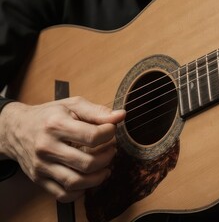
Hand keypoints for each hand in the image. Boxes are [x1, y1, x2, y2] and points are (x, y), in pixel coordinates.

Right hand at [0, 96, 125, 201]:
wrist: (15, 129)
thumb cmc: (49, 116)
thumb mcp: (72, 105)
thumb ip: (98, 111)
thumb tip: (120, 116)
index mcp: (56, 125)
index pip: (93, 136)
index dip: (110, 134)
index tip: (111, 130)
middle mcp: (47, 147)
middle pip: (87, 163)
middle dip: (107, 157)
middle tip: (111, 149)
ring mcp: (42, 166)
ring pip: (76, 182)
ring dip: (98, 177)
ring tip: (105, 167)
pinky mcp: (39, 179)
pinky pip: (63, 195)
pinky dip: (81, 191)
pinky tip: (88, 179)